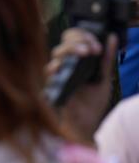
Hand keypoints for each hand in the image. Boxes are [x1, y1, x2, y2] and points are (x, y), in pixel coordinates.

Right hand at [45, 28, 116, 142]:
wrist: (88, 126)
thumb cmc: (92, 103)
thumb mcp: (104, 78)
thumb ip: (106, 59)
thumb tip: (112, 37)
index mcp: (74, 62)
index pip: (72, 39)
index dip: (82, 36)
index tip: (98, 45)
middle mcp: (64, 66)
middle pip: (63, 44)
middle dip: (78, 40)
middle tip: (93, 48)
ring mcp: (58, 76)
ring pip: (55, 55)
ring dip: (70, 50)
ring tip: (85, 53)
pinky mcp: (54, 87)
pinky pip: (50, 74)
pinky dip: (56, 68)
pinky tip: (63, 66)